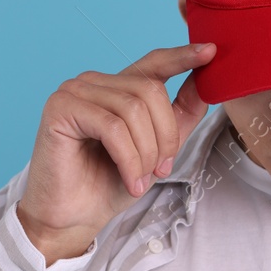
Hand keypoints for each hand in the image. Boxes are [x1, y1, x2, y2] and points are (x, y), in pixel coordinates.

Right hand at [16, 42, 214, 265]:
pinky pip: (112, 127)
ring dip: (146, 152)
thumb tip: (204, 84)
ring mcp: (74, 91)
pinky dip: (128, 158)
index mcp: (116, 88)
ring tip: (141, 179)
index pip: (153, 63)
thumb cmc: (108, 184)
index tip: (211, 52)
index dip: (182, 57)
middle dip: (165, 135)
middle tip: (161, 169)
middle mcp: (93, 82)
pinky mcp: (60, 108)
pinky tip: (130, 179)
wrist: (72, 218)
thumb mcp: (157, 150)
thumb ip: (179, 117)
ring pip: (133, 109)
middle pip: (150, 89)